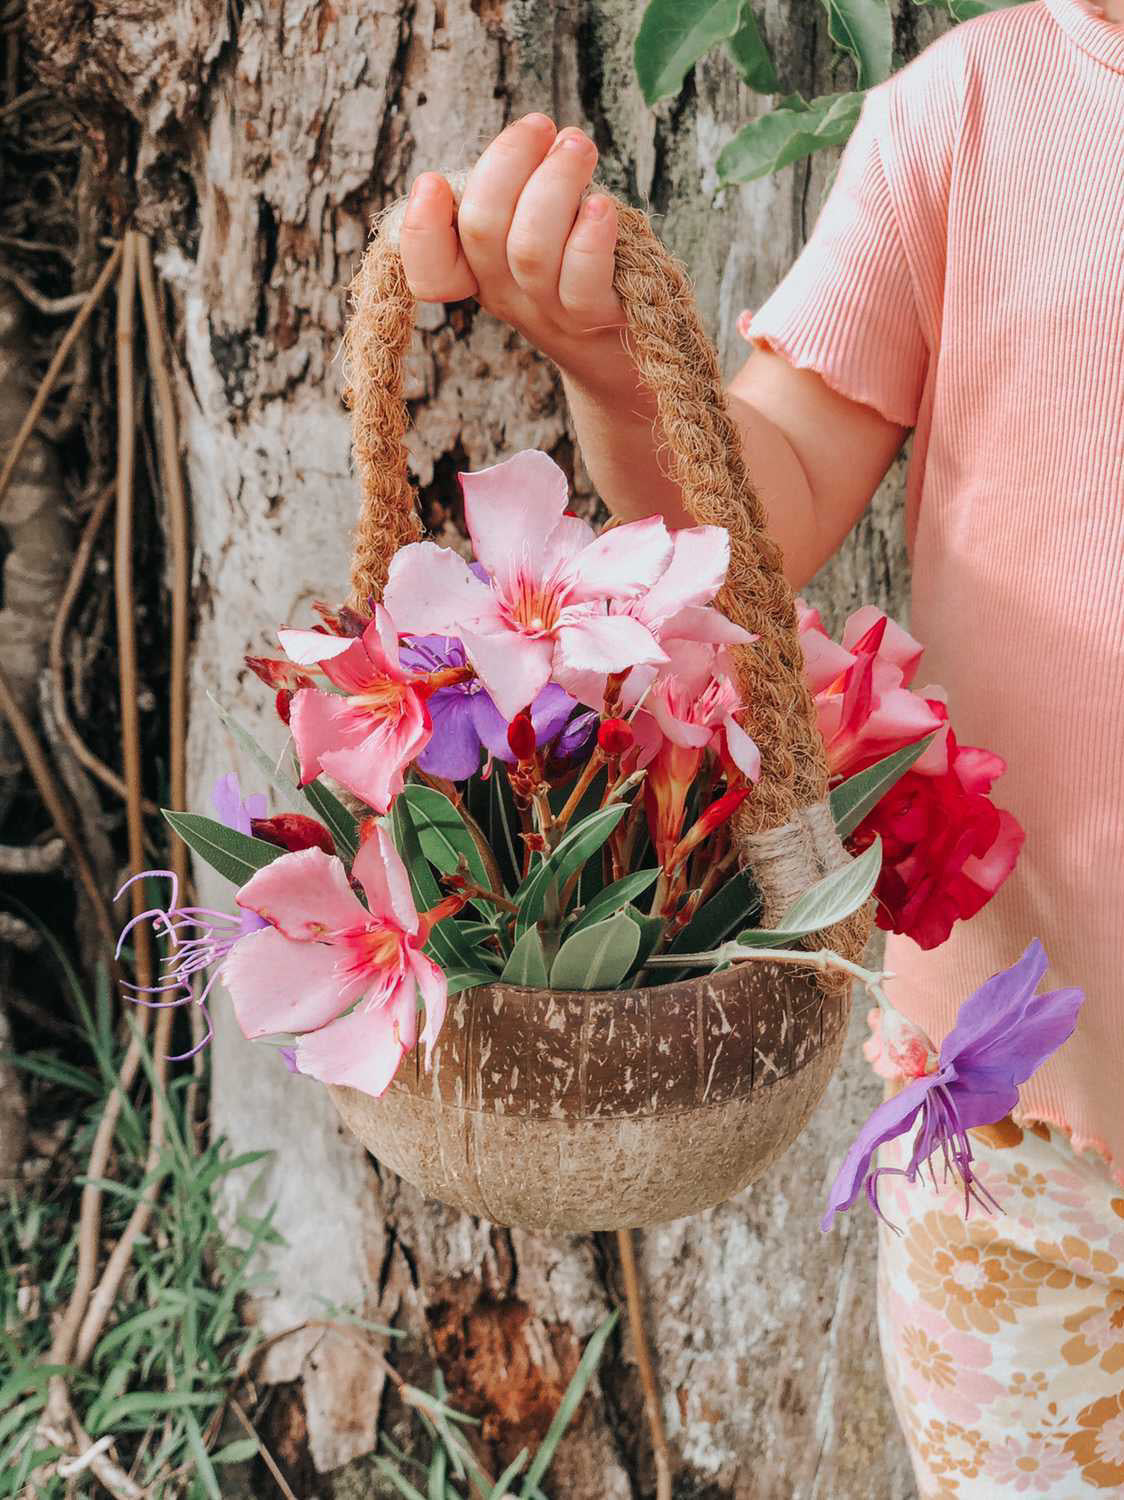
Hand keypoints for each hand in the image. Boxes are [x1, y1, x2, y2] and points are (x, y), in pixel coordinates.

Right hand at [399, 114, 631, 392]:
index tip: (432, 182)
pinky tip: (602, 205)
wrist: (624, 339)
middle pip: (482, 229)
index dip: (421, 231)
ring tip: (578, 146)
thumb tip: (528, 139)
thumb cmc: (578, 263)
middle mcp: (505, 294)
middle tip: (541, 125)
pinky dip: (590, 235)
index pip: (430, 272)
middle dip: (507, 160)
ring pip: (531, 248)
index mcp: (478, 270)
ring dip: (555, 181)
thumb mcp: (531, 228)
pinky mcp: (595, 318)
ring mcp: (548, 311)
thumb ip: (513, 195)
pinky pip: (583, 280)